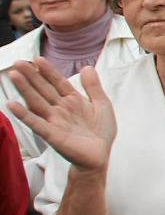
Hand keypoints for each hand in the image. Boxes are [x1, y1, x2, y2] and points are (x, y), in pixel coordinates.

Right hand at [8, 60, 114, 174]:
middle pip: (43, 89)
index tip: (38, 59)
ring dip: (25, 89)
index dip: (49, 71)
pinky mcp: (52, 134)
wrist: (100, 155)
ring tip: (14, 76)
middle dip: (32, 76)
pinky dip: (24, 114)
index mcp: (72, 101)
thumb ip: (93, 87)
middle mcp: (60, 109)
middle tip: (18, 62)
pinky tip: (12, 105)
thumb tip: (87, 67)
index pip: (58, 82)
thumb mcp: (102, 104)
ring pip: (37, 102)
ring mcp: (55, 121)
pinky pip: (36, 123)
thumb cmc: (100, 132)